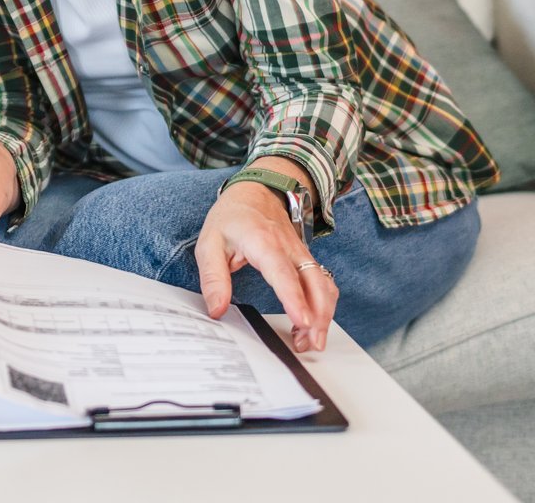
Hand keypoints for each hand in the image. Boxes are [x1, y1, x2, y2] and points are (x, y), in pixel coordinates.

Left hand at [195, 172, 337, 352]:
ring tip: (310, 341)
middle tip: (310, 344)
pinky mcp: (307, 261)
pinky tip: (311, 324)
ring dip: (324, 314)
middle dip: (318, 315)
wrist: (257, 191)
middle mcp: (289, 249)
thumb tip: (216, 310)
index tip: (302, 321)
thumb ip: (213, 278)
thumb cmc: (231, 218)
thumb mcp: (209, 243)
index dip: (294, 298)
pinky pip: (323, 284)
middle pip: (315, 283)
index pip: (282, 273)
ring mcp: (302, 254)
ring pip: (324, 285)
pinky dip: (324, 305)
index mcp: (262, 242)